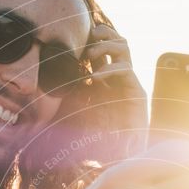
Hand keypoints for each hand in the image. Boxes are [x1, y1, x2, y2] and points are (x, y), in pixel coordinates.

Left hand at [83, 24, 147, 156]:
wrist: (122, 155)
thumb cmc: (101, 137)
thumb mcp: (81, 112)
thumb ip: (73, 98)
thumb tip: (51, 92)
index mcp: (108, 78)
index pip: (105, 48)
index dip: (94, 39)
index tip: (78, 41)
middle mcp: (121, 77)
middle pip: (118, 40)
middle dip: (103, 34)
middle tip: (88, 40)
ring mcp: (130, 83)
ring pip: (124, 47)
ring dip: (106, 46)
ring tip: (91, 56)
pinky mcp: (137, 93)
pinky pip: (125, 69)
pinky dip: (109, 69)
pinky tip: (96, 77)